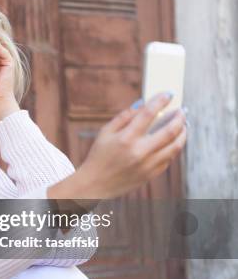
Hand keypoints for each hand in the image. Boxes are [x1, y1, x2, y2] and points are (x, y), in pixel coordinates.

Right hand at [49, 92, 186, 199]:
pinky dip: (173, 148)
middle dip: (179, 117)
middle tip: (182, 111)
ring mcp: (148, 164)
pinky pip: (169, 159)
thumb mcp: (105, 133)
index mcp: (126, 138)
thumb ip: (124, 117)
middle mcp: (139, 151)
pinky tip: (173, 141)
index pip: (148, 114)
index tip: (169, 94)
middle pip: (170, 130)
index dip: (160, 101)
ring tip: (183, 125)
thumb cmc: (99, 156)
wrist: (95, 184)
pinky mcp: (151, 174)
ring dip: (183, 133)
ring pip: (175, 146)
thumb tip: (143, 103)